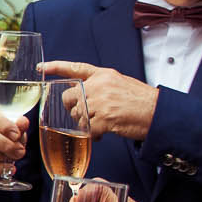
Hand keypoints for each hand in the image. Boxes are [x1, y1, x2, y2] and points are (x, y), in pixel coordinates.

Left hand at [41, 61, 159, 140]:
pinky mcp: (104, 118)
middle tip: (87, 116)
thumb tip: (83, 96)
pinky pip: (86, 130)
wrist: (160, 113)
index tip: (41, 67)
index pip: (75, 68)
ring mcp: (100, 101)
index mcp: (104, 74)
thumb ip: (101, 86)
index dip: (56, 67)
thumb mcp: (121, 84)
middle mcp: (99, 85)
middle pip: (69, 97)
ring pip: (76, 115)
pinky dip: (92, 135)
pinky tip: (103, 134)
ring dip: (84, 124)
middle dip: (73, 109)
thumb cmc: (143, 102)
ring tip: (101, 125)